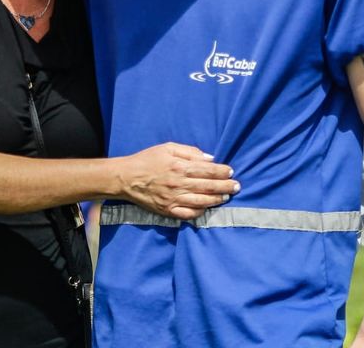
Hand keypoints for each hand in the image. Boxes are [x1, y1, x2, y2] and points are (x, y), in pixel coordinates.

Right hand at [115, 143, 238, 219]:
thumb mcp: (167, 148)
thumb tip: (209, 158)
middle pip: (208, 186)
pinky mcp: (168, 211)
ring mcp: (173, 199)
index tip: (231, 171)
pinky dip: (200, 212)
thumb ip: (190, 152)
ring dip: (217, 199)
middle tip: (237, 186)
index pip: (207, 170)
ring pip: (201, 201)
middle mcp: (178, 184)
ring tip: (226, 197)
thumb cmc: (147, 159)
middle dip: (225, 186)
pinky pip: (188, 214)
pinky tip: (208, 208)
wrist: (126, 178)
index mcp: (179, 167)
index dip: (221, 171)